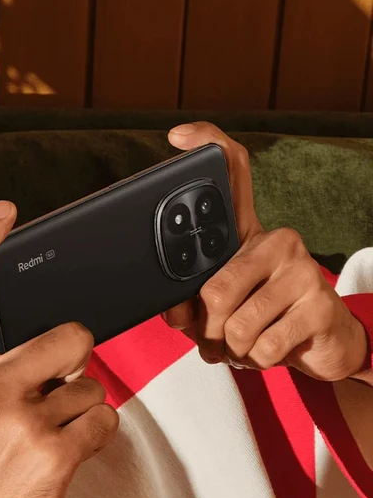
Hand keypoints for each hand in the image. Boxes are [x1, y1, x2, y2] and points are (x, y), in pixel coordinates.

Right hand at [0, 200, 119, 497]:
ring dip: (81, 414)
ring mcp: (19, 418)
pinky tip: (63, 461)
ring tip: (46, 444)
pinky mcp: (53, 453)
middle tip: (60, 388)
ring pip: (91, 387)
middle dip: (79, 359)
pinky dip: (94, 440)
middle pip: (67, 334)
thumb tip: (49, 346)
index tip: (4, 212)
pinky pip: (104, 422)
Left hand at [161, 122, 369, 382]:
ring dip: (231, 350)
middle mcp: (278, 241)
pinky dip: (256, 361)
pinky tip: (270, 350)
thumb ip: (190, 306)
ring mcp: (301, 271)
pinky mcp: (320, 306)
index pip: (233, 177)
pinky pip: (263, 346)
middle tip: (215, 338)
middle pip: (212, 291)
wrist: (321, 345)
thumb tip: (176, 313)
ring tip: (245, 344)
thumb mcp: (220, 308)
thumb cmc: (261, 318)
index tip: (175, 137)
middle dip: (205, 331)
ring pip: (235, 326)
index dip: (206, 148)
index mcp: (248, 235)